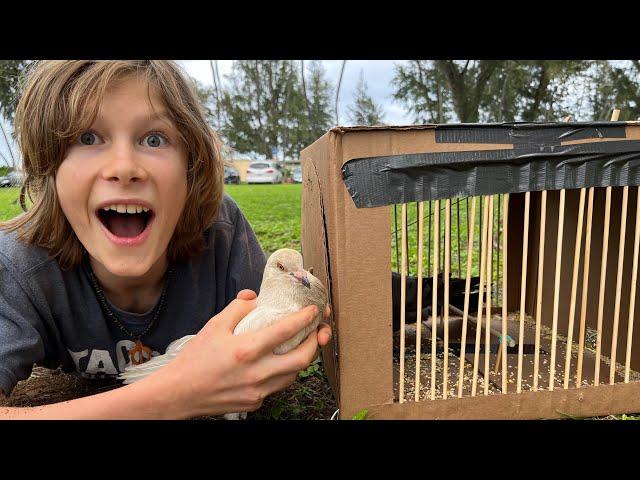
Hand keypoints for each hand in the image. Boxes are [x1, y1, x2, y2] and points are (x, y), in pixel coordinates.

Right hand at [153, 289, 330, 418]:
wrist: (179, 394)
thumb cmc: (195, 359)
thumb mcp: (214, 325)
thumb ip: (238, 308)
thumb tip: (255, 298)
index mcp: (246, 350)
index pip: (286, 330)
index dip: (305, 318)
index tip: (314, 309)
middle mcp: (256, 372)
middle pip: (302, 359)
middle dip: (316, 342)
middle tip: (319, 330)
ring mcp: (257, 391)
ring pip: (293, 375)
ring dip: (303, 359)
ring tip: (305, 344)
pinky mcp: (255, 403)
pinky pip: (278, 386)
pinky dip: (285, 372)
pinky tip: (282, 362)